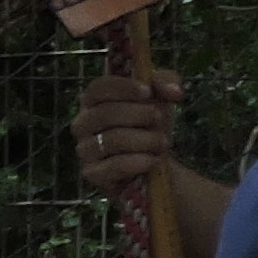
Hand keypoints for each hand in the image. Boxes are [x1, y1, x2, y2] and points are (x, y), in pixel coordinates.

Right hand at [74, 61, 182, 196]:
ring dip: (145, 139)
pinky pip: (114, 166)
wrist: (154, 163)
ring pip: (112, 139)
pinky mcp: (92, 174)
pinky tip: (153, 160)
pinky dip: (138, 162)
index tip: (148, 92)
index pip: (98, 88)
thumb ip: (166, 83)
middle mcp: (82, 124)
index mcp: (93, 101)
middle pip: (105, 113)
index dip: (123, 88)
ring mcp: (85, 149)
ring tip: (163, 142)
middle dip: (139, 114)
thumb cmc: (150, 124)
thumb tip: (174, 90)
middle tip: (160, 118)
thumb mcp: (161, 98)